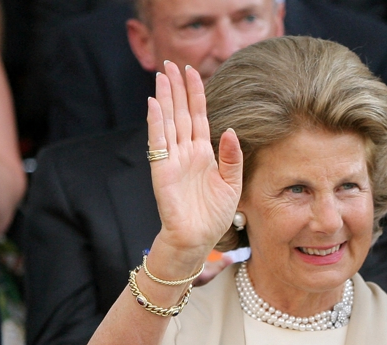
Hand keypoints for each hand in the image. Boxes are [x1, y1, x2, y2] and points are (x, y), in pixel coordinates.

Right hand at [146, 61, 242, 280]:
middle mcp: (186, 152)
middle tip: (172, 63)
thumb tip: (231, 132)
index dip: (197, 95)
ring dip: (165, 98)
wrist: (197, 239)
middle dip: (178, 88)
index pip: (199, 117)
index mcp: (204, 154)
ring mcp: (173, 159)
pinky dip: (156, 122)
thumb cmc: (214, 216)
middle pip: (181, 113)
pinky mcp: (162, 170)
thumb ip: (232, 158)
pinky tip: (154, 103)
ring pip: (169, 121)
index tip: (194, 72)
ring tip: (162, 75)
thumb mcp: (232, 185)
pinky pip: (158, 141)